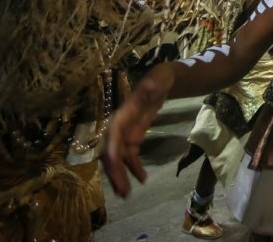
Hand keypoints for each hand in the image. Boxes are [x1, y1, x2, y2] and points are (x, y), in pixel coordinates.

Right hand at [99, 65, 173, 196]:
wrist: (162, 80)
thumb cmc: (160, 78)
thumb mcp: (159, 79)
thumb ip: (154, 84)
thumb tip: (150, 87)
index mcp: (124, 113)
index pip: (113, 133)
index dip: (111, 149)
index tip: (113, 166)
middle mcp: (121, 124)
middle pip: (112, 150)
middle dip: (114, 171)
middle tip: (121, 191)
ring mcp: (126, 132)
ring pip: (119, 157)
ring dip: (121, 175)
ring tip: (126, 193)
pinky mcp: (133, 136)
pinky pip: (130, 155)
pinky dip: (133, 168)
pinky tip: (142, 178)